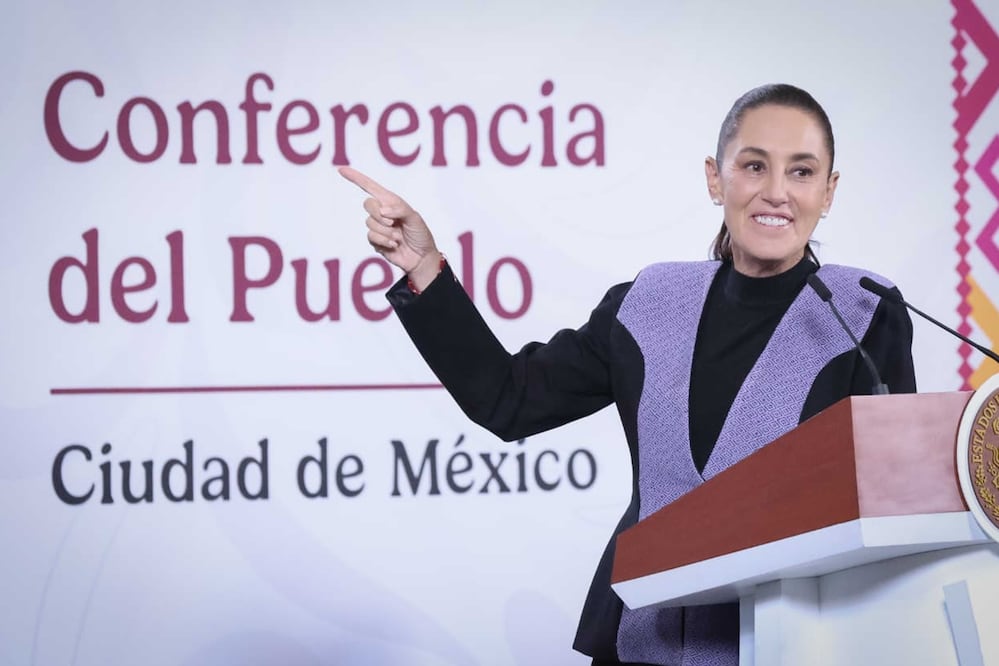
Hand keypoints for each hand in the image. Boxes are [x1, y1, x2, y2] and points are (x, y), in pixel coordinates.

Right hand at [338, 166, 442, 290]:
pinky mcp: (375, 241)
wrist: (421, 258)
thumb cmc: (420, 235)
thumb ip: (400, 209)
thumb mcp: (415, 218)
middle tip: (393, 223)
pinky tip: (394, 244)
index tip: (341, 169)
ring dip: (386, 231)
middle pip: (368, 204)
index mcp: (391, 202)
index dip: (356, 178)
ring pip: (369, 222)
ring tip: (398, 237)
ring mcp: (378, 227)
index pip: (371, 187)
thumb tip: (383, 210)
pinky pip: (371, 236)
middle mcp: (382, 212)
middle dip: (379, 214)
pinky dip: (383, 241)